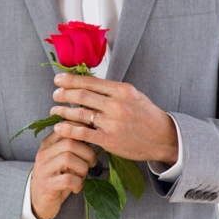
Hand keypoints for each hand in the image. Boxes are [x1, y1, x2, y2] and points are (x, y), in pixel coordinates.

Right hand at [31, 129, 96, 218]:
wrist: (38, 201)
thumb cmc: (55, 177)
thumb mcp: (61, 159)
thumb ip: (71, 147)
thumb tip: (91, 134)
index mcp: (47, 144)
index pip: (65, 128)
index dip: (82, 131)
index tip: (92, 139)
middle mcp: (43, 154)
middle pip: (70, 143)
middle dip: (87, 153)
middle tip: (91, 163)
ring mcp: (44, 169)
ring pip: (69, 158)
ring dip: (83, 168)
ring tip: (83, 176)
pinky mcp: (47, 185)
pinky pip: (68, 179)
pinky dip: (78, 183)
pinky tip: (77, 187)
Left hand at [50, 73, 177, 164]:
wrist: (164, 138)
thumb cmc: (146, 115)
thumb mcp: (133, 95)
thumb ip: (111, 90)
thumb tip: (87, 84)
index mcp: (122, 90)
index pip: (90, 82)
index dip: (70, 80)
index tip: (58, 79)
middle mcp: (116, 104)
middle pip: (81, 96)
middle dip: (63, 94)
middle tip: (54, 94)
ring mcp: (112, 123)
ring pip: (80, 114)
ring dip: (63, 111)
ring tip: (54, 110)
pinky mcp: (109, 139)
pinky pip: (83, 133)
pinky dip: (68, 129)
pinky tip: (59, 128)